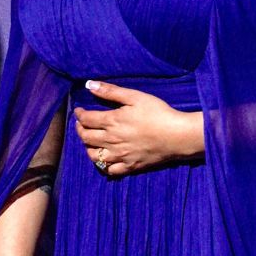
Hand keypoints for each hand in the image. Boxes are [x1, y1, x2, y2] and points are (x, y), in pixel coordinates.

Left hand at [73, 79, 203, 175]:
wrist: (177, 135)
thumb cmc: (158, 113)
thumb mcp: (135, 97)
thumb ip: (111, 91)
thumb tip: (89, 85)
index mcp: (112, 121)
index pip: (86, 119)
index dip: (79, 114)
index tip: (78, 110)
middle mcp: (111, 140)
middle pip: (86, 137)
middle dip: (80, 129)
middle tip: (81, 124)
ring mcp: (120, 156)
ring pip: (94, 156)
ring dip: (88, 147)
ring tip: (90, 141)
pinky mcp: (130, 166)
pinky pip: (110, 170)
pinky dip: (103, 165)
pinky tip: (105, 158)